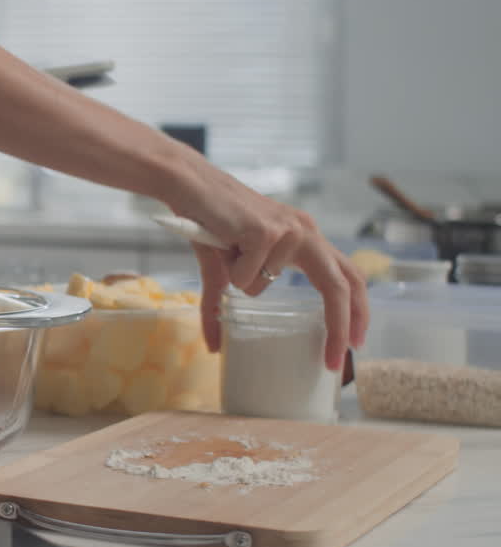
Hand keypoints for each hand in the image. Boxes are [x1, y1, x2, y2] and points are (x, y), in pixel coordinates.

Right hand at [166, 160, 367, 371]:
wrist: (189, 185)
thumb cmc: (211, 221)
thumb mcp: (226, 267)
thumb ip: (226, 304)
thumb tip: (214, 347)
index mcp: (306, 238)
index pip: (346, 276)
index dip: (356, 311)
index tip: (354, 344)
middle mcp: (305, 232)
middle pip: (339, 285)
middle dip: (341, 326)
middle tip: (336, 361)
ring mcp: (289, 230)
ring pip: (265, 286)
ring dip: (238, 280)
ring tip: (225, 253)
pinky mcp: (266, 231)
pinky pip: (245, 277)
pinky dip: (227, 269)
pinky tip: (221, 244)